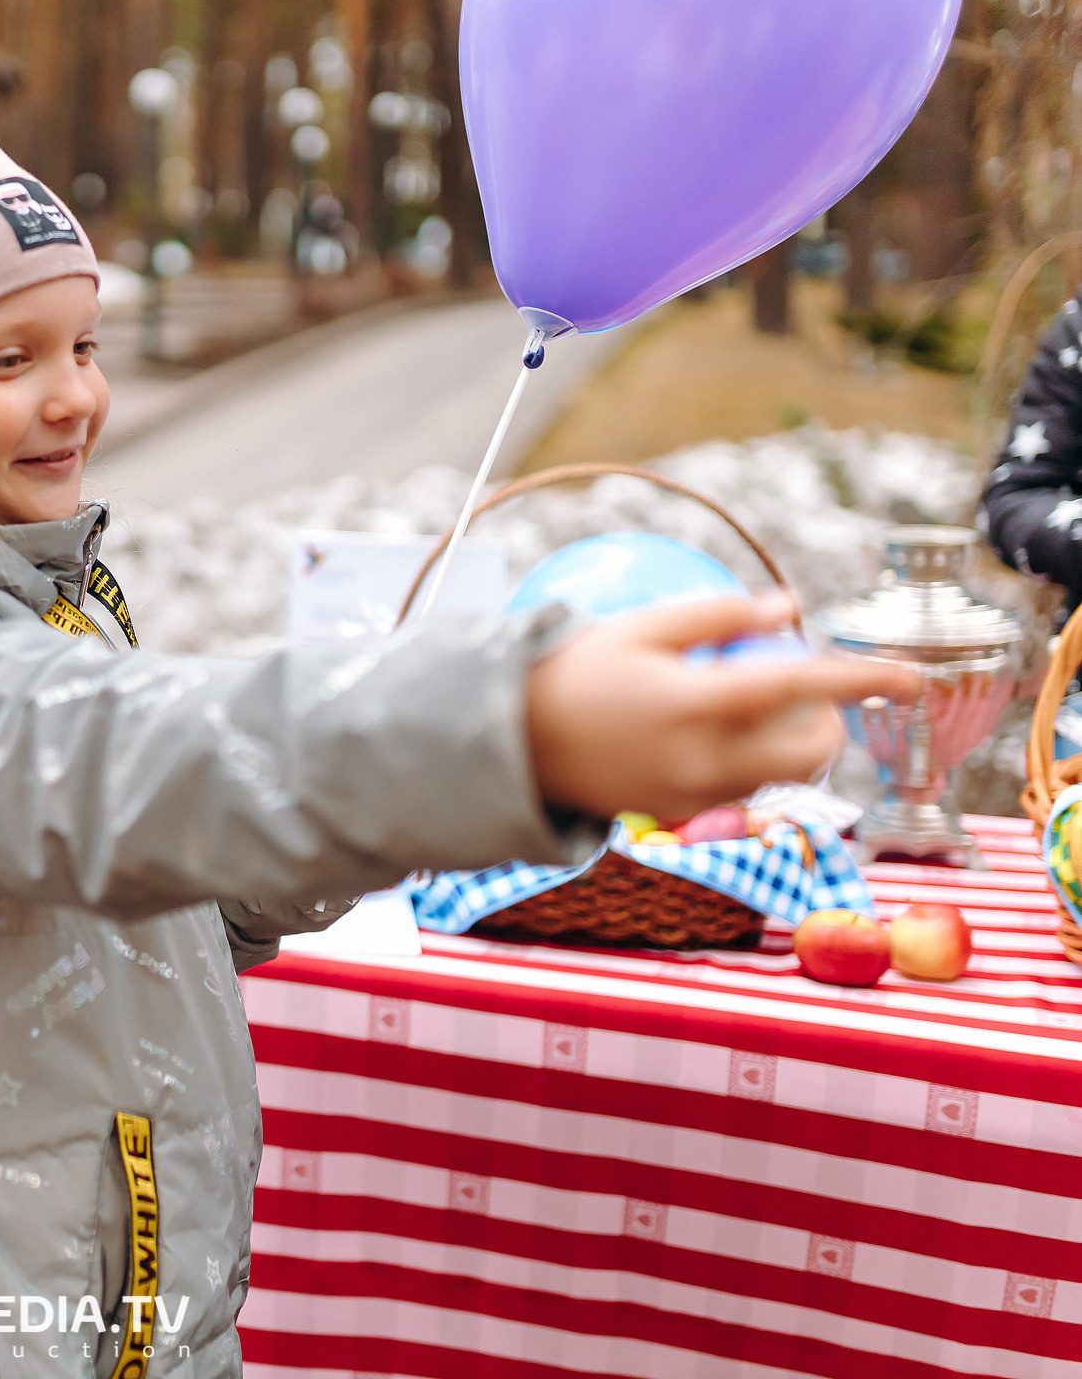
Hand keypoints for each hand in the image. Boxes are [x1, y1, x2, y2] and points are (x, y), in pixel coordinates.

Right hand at [525, 593, 919, 823]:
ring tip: (762, 713)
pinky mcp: (677, 816)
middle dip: (828, 723)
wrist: (513, 741)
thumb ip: (717, 617)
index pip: (798, 688)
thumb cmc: (575, 670)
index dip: (861, 680)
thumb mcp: (639, 627)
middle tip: (811, 693)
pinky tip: (718, 739)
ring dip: (792, 746)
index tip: (911, 676)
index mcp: (691, 703)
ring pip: (780, 779)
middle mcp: (698, 758)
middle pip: (806, 751)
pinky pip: (741, 793)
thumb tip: (788, 608)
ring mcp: (689, 796)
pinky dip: (750, 765)